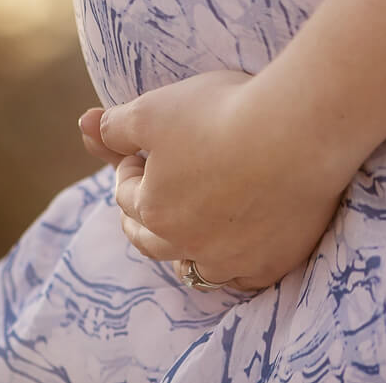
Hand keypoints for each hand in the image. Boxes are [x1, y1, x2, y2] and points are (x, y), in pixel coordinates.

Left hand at [77, 70, 358, 291]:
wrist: (298, 131)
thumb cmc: (220, 113)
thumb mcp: (154, 108)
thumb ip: (117, 124)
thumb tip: (87, 125)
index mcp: (153, 210)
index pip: (126, 193)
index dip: (129, 166)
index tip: (141, 149)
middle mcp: (187, 245)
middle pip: (151, 240)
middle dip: (142, 217)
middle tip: (147, 197)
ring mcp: (232, 260)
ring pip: (196, 267)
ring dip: (185, 249)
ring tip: (188, 230)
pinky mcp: (274, 262)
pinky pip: (245, 276)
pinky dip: (235, 265)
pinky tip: (237, 251)